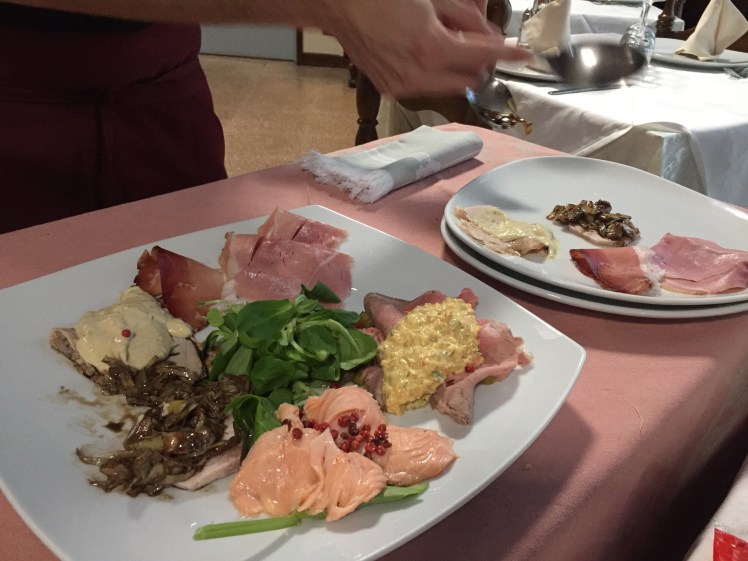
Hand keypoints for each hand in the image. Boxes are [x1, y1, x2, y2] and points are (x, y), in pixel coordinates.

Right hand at [317, 0, 529, 97]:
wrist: (337, 4)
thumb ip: (466, 17)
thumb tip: (488, 34)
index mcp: (432, 47)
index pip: (484, 55)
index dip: (508, 53)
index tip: (524, 54)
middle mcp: (418, 74)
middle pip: (470, 79)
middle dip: (479, 61)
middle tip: (474, 37)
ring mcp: (403, 86)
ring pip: (449, 85)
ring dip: (457, 68)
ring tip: (444, 41)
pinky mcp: (390, 89)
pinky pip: (426, 85)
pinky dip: (434, 72)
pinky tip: (423, 50)